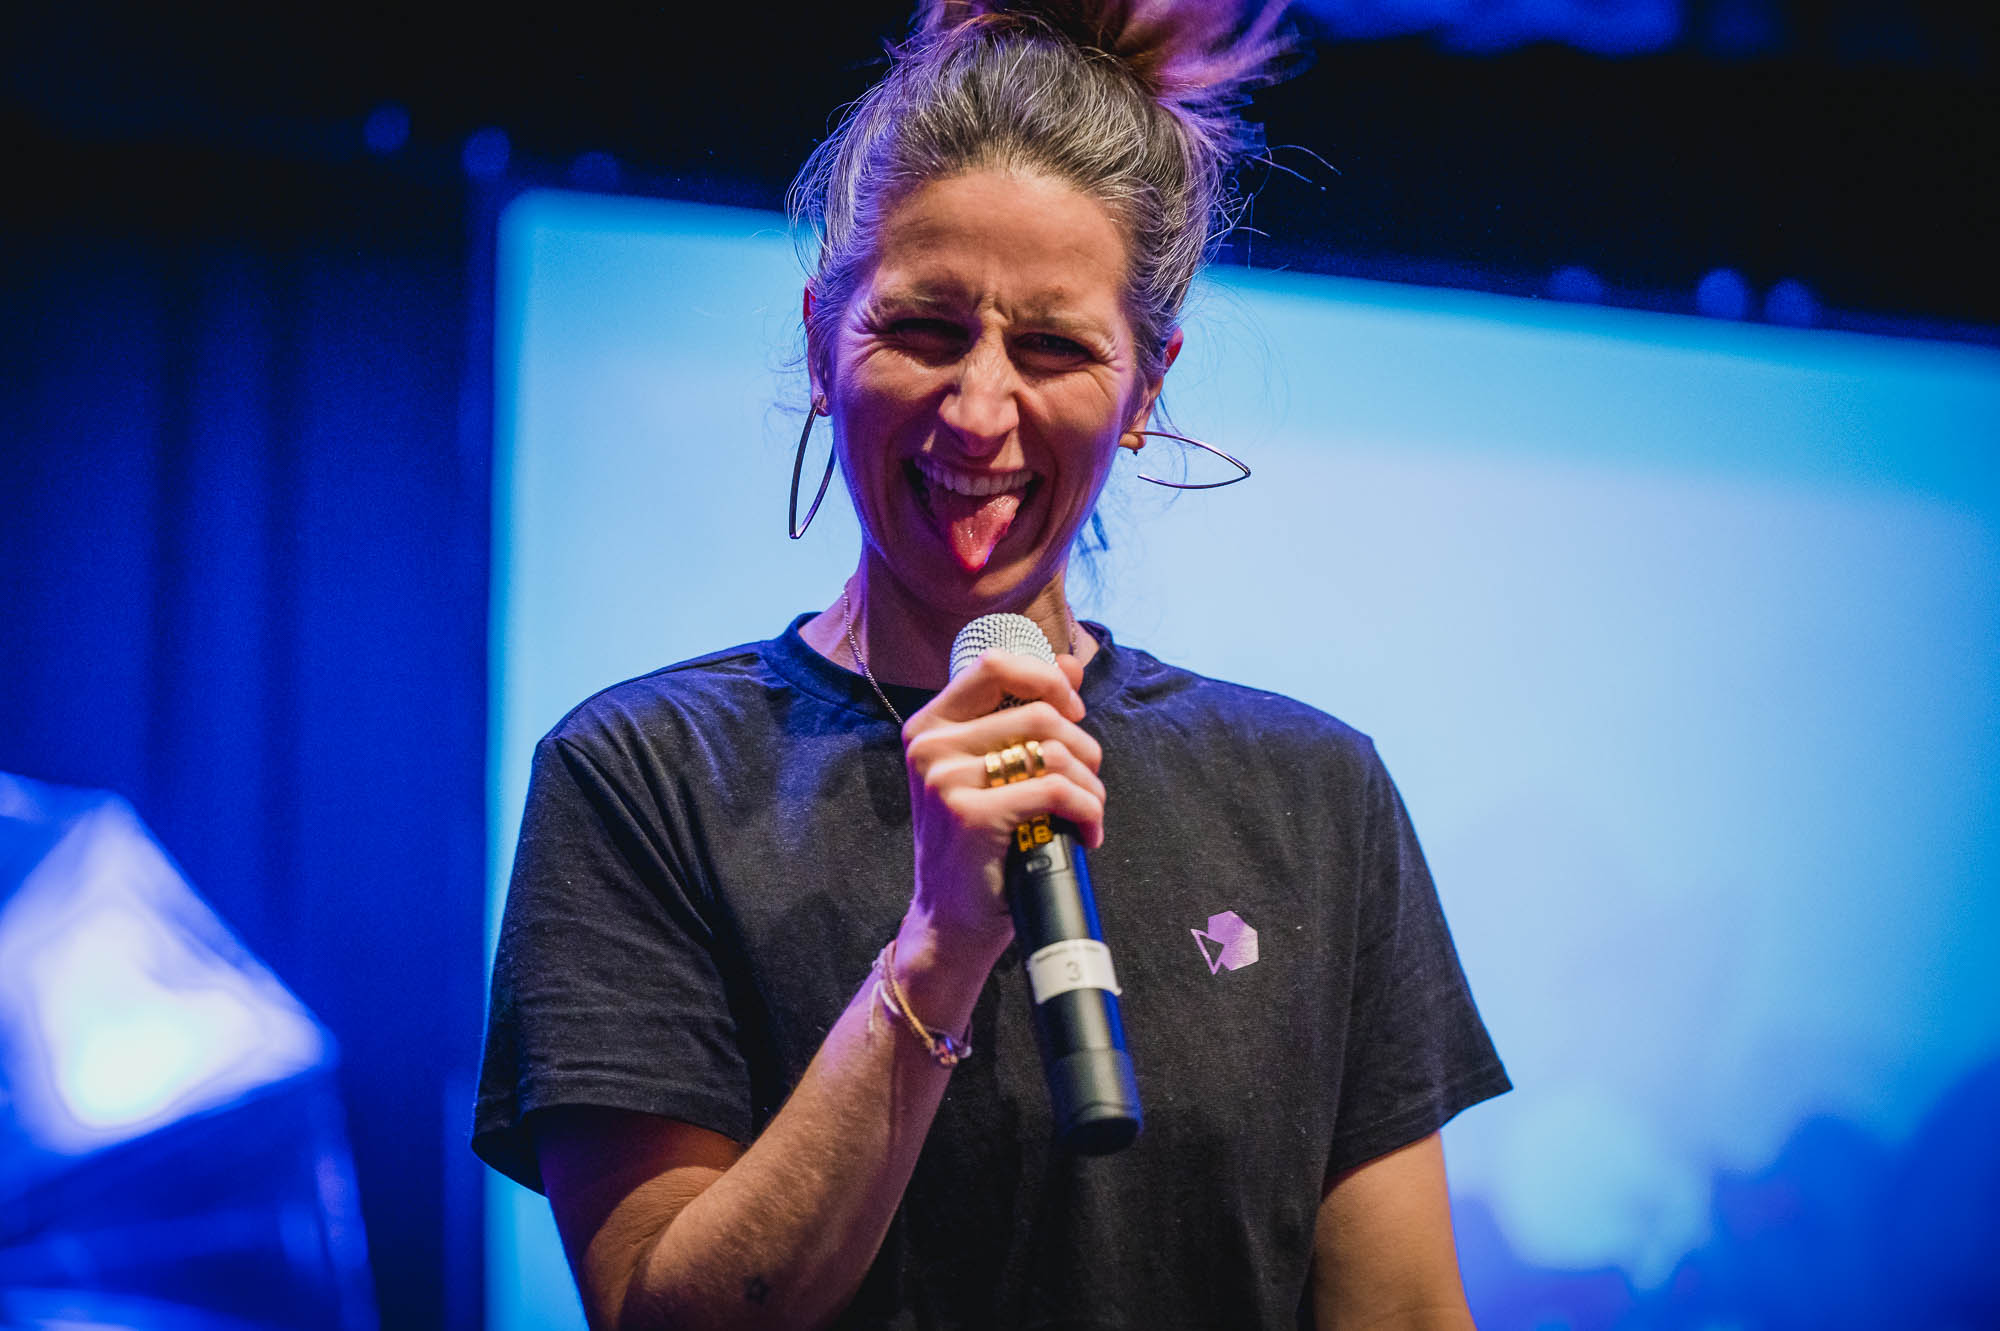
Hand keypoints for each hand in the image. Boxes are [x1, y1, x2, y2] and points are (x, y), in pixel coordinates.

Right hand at [897, 649, 1104, 965]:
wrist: (950, 921)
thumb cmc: (978, 845)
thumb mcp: (992, 771)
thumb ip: (1023, 712)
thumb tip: (1070, 661)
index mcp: (930, 726)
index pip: (994, 665)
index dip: (1046, 679)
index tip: (1073, 711)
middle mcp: (930, 746)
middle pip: (1038, 711)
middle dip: (1083, 746)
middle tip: (1088, 780)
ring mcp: (946, 780)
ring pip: (1052, 751)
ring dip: (1089, 783)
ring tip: (1089, 811)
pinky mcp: (972, 815)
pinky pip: (1056, 791)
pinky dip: (1088, 811)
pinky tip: (1088, 833)